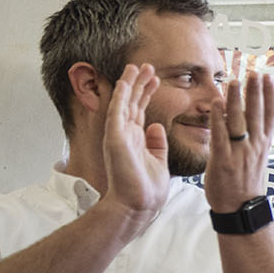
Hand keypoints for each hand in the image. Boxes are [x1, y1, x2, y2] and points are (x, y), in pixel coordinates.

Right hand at [100, 64, 169, 221]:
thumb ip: (157, 144)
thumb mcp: (158, 161)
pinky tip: (125, 82)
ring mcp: (119, 136)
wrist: (138, 206)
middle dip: (139, 84)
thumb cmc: (146, 189)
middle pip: (131, 103)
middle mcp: (126, 135)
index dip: (146, 93)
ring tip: (136, 67)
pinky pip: (117, 113)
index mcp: (136, 140)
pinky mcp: (115, 139)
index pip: (140, 110)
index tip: (154, 78)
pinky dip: (120, 97)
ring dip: (129, 84)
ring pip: (123, 103)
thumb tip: (157, 126)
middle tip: (147, 66)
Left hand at [201, 58, 273, 213]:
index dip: (270, 95)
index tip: (267, 77)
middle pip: (257, 113)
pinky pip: (221, 136)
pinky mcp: (223, 161)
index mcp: (263, 145)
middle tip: (253, 71)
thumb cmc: (245, 184)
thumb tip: (251, 121)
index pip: (270, 114)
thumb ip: (253, 139)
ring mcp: (240, 153)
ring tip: (234, 81)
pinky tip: (217, 104)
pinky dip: (219, 119)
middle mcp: (255, 146)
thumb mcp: (256, 159)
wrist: (240, 209)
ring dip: (237, 99)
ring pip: (240, 121)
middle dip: (256, 91)